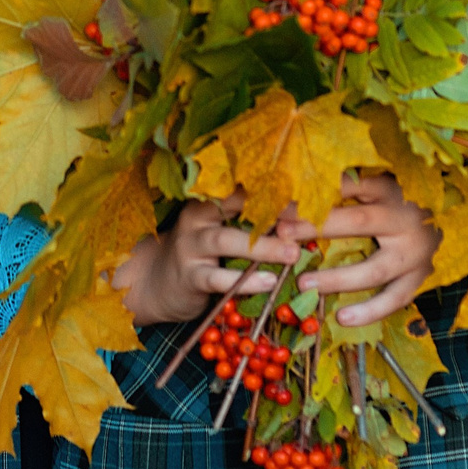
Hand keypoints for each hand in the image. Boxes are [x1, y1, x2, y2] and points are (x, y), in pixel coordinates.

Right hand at [110, 194, 293, 325]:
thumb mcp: (222, 229)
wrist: (155, 282)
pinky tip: (268, 283)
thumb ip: (252, 221)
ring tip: (293, 253)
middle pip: (237, 205)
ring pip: (228, 240)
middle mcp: (198, 216)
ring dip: (263, 247)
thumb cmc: (203, 254)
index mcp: (211, 199)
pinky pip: (217, 277)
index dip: (278, 186)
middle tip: (310, 217)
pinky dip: (244, 281)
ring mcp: (191, 246)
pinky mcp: (188, 276)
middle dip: (275, 209)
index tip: (312, 190)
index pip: (247, 185)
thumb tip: (305, 218)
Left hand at [280, 172, 439, 327]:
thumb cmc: (406, 195)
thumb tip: (299, 180)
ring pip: (374, 269)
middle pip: (357, 222)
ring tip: (304, 284)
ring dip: (337, 278)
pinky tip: (341, 318)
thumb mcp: (382, 179)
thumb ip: (351, 182)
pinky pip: (395, 298)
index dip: (316, 191)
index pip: (350, 184)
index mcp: (390, 188)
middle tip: (281, 234)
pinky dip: (369, 311)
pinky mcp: (422, 276)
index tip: (282, 198)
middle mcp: (404, 218)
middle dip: (316, 227)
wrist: (461, 214)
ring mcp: (415, 252)